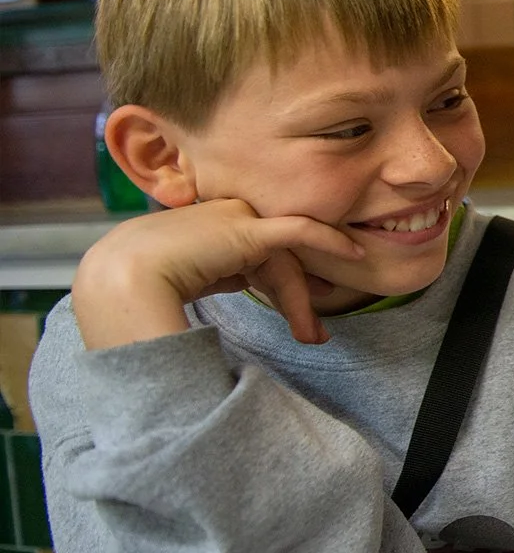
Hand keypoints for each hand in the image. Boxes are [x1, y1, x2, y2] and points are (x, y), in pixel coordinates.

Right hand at [73, 199, 364, 348]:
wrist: (121, 279)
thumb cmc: (138, 288)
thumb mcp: (185, 280)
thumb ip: (216, 275)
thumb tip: (241, 283)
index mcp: (205, 230)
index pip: (254, 256)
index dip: (280, 283)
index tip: (302, 310)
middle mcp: (223, 217)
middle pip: (272, 259)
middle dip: (294, 297)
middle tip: (312, 334)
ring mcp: (235, 218)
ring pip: (282, 261)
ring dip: (299, 301)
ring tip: (311, 336)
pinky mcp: (247, 229)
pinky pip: (299, 230)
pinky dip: (329, 240)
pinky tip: (354, 252)